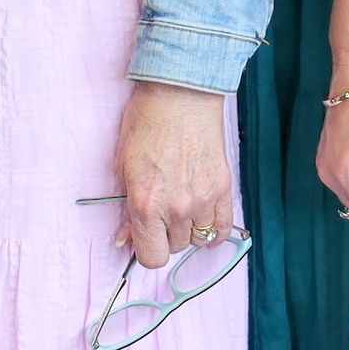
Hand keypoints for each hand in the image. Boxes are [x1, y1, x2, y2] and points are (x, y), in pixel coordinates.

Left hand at [112, 80, 233, 269]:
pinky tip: (206, 219)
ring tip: (182, 207)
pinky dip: (216, 228)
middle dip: (166, 234)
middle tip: (161, 211)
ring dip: (189, 229)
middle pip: (175, 248)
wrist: (181, 91)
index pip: (151, 258)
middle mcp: (176, 208)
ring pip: (198, 238)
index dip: (146, 248)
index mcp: (146, 205)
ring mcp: (203, 199)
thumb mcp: (124, 165)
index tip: (144, 236)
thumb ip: (126, 207)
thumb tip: (126, 237)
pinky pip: (224, 226)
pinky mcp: (223, 187)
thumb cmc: (147, 121)